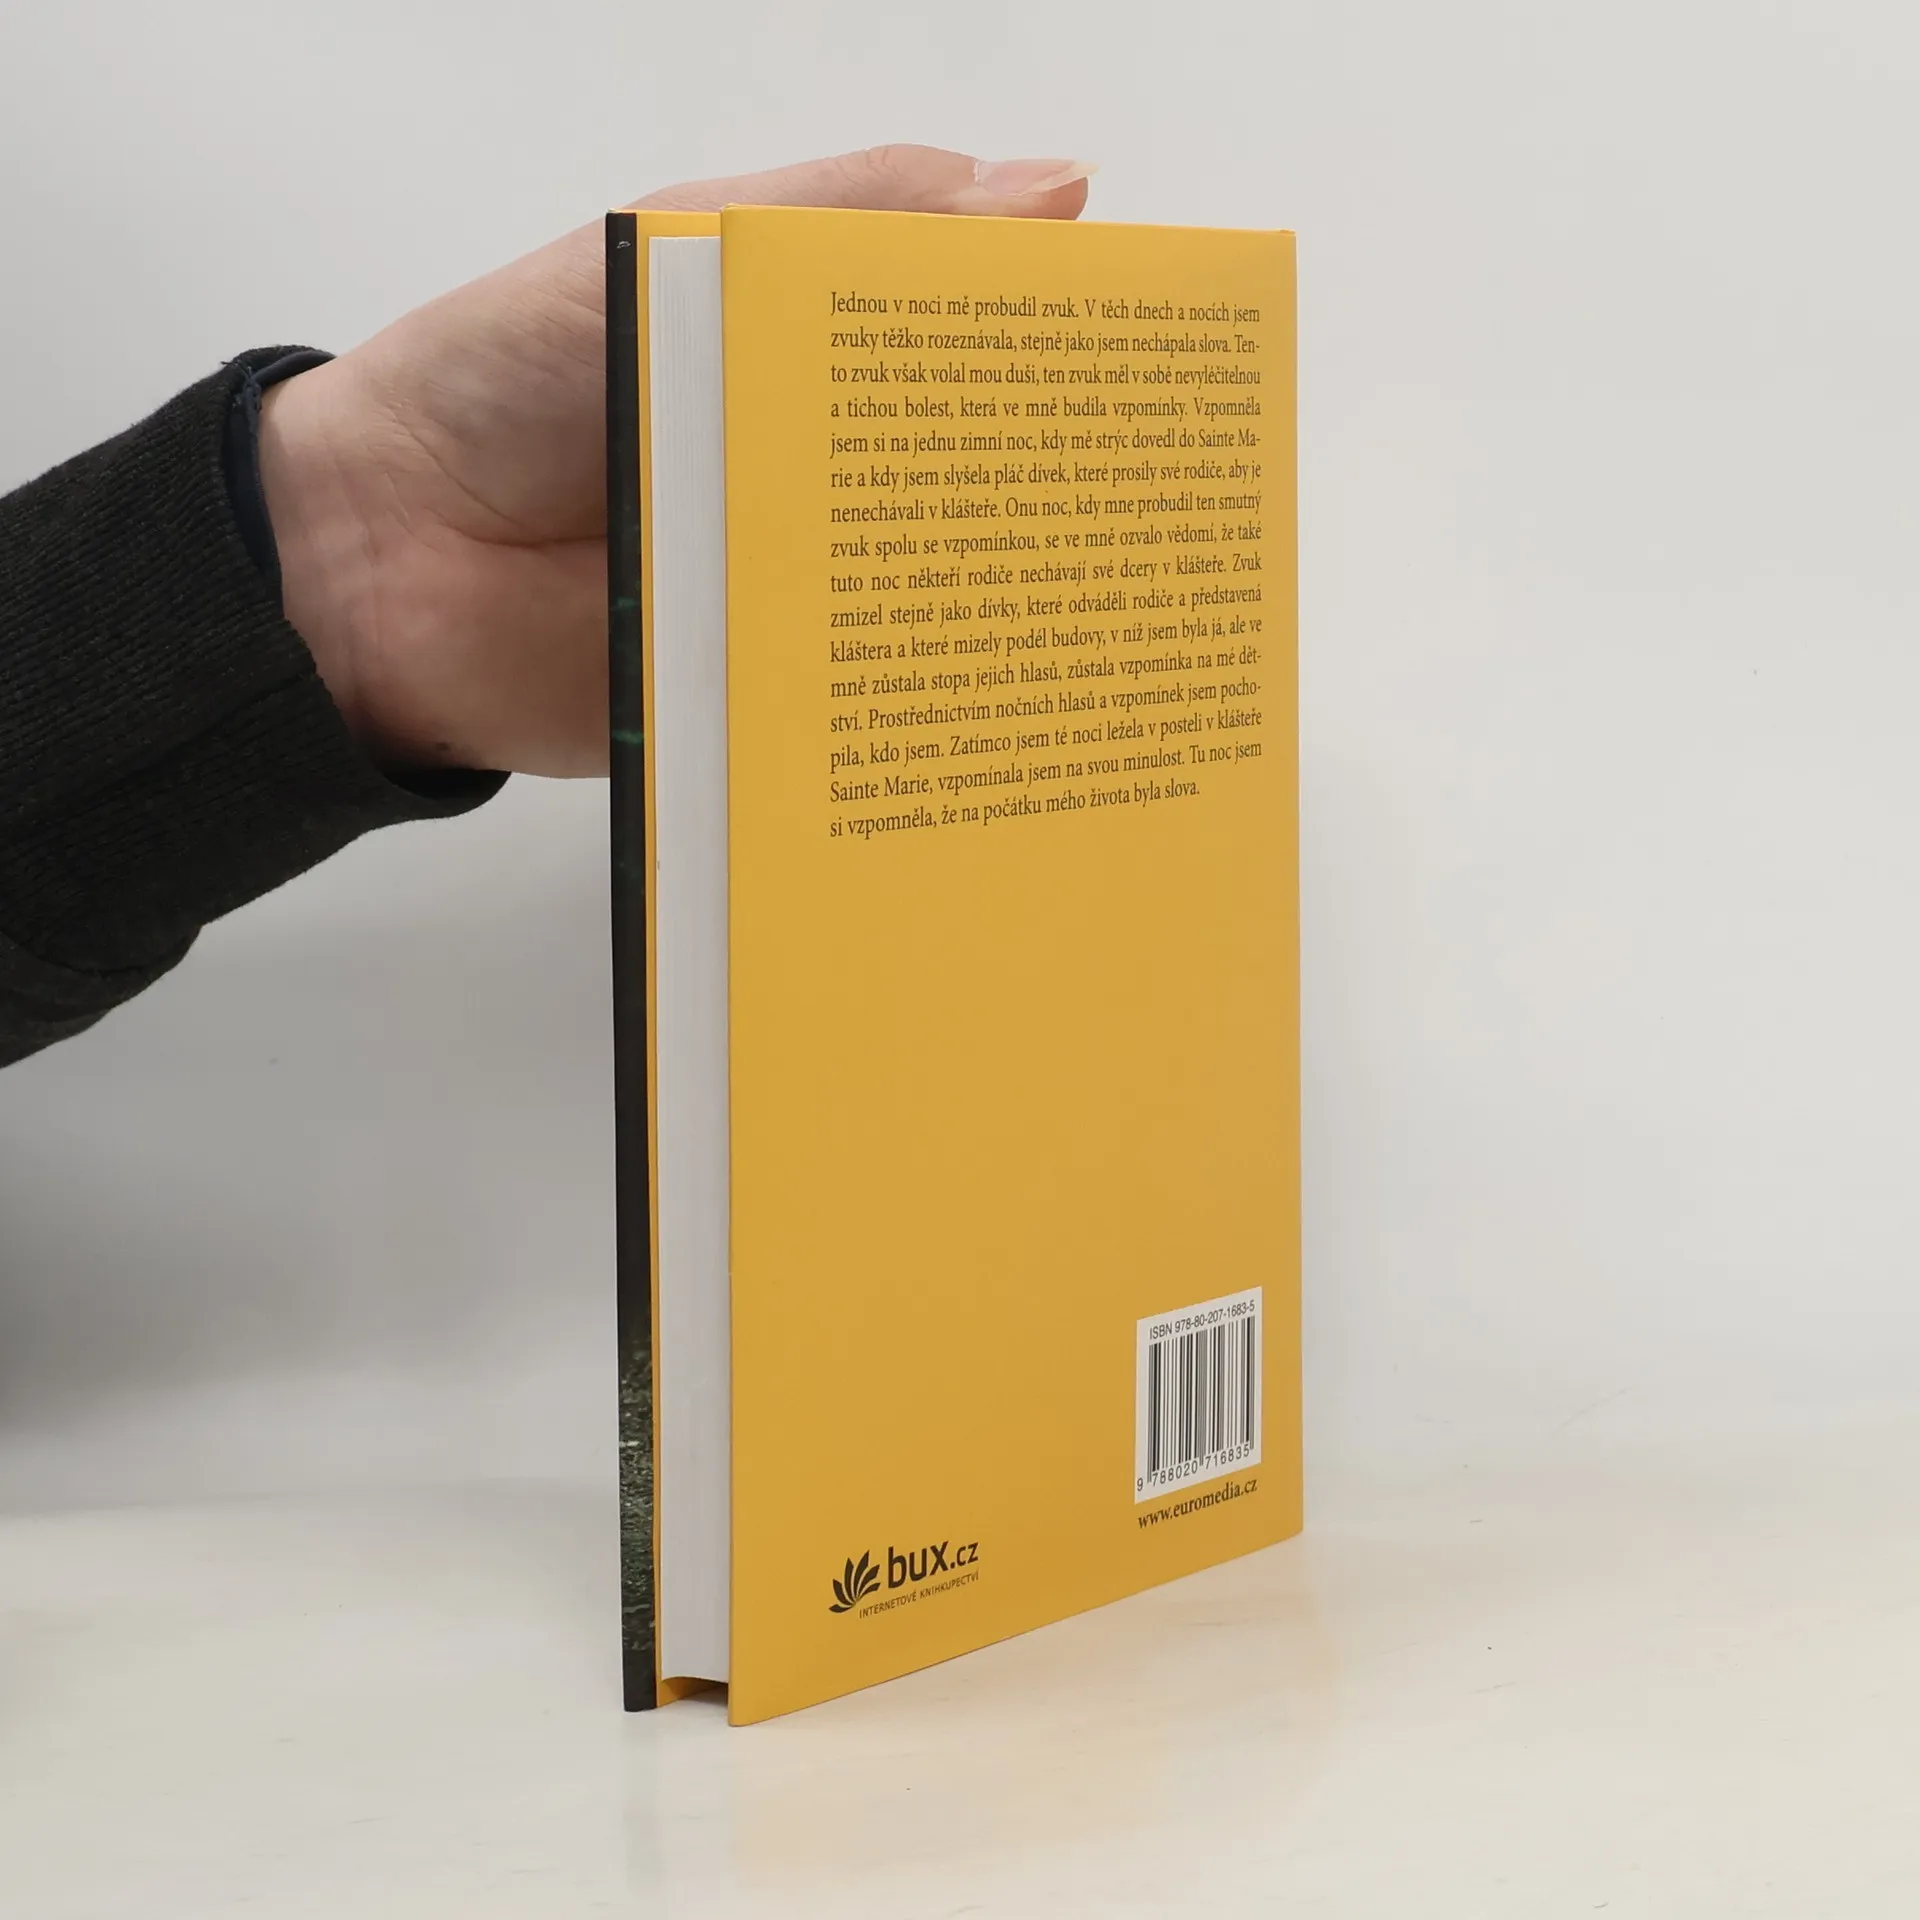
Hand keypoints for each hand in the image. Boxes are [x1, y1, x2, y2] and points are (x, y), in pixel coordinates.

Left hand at [258, 147, 1093, 775]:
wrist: (381, 557)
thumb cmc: (512, 374)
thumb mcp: (674, 251)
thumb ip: (846, 219)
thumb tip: (1056, 187)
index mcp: (819, 358)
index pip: (980, 349)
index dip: (1071, 354)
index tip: (1170, 371)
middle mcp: (831, 478)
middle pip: (980, 488)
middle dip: (1069, 499)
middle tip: (1175, 511)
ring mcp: (810, 594)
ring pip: (942, 601)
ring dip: (1016, 608)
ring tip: (1130, 615)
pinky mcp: (780, 699)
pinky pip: (870, 705)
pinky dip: (931, 707)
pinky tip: (1014, 711)